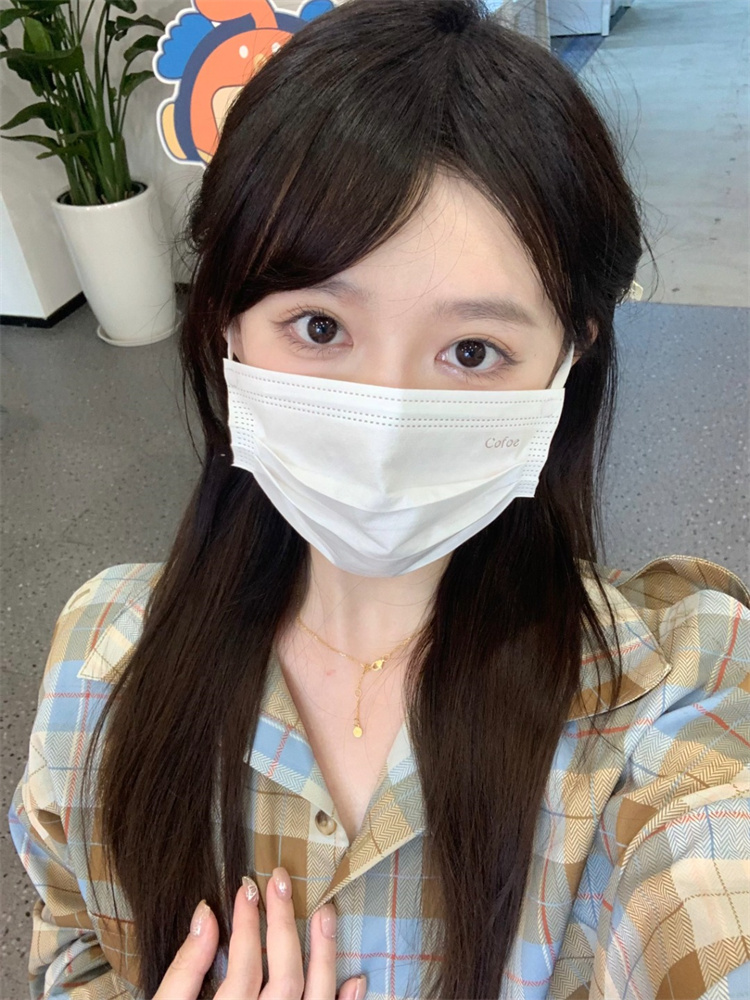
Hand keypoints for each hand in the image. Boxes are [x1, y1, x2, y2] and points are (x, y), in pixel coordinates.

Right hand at [153, 866, 365, 998]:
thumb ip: (184, 970)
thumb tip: (206, 914)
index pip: (245, 965)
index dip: (248, 923)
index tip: (247, 888)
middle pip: (285, 977)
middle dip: (285, 923)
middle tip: (282, 881)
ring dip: (324, 955)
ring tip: (326, 912)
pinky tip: (356, 978)